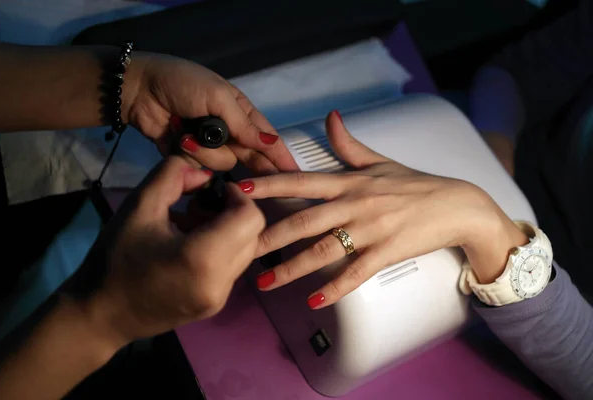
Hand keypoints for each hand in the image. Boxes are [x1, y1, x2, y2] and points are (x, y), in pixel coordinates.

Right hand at [66, 156, 264, 343]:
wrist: (100, 316)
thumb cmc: (114, 259)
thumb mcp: (138, 206)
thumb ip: (173, 175)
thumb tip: (205, 174)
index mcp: (202, 258)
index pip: (251, 217)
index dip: (238, 196)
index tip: (212, 190)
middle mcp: (220, 282)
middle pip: (253, 233)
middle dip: (232, 212)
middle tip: (197, 208)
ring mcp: (220, 298)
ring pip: (246, 250)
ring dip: (227, 230)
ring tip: (189, 227)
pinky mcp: (215, 305)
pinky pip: (232, 267)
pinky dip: (220, 249)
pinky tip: (188, 247)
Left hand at [126, 53, 297, 172]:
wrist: (139, 88)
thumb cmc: (183, 83)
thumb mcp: (218, 97)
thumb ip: (244, 124)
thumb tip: (270, 143)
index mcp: (241, 114)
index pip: (268, 139)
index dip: (281, 157)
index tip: (296, 175)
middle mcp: (229, 133)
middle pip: (251, 158)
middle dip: (255, 167)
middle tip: (265, 184)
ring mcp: (209, 148)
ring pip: (223, 165)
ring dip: (205, 151)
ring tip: (186, 132)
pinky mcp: (189, 159)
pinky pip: (199, 169)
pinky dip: (189, 156)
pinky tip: (178, 138)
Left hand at [241, 111, 526, 308]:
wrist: (457, 206)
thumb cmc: (416, 185)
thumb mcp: (380, 161)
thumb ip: (349, 144)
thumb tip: (330, 116)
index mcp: (349, 182)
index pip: (301, 181)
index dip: (269, 185)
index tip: (241, 190)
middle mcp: (355, 204)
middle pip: (303, 220)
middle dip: (268, 236)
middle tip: (239, 248)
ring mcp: (370, 229)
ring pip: (323, 250)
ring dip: (291, 269)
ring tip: (265, 283)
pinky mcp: (387, 251)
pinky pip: (356, 273)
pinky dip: (334, 288)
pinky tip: (314, 300)